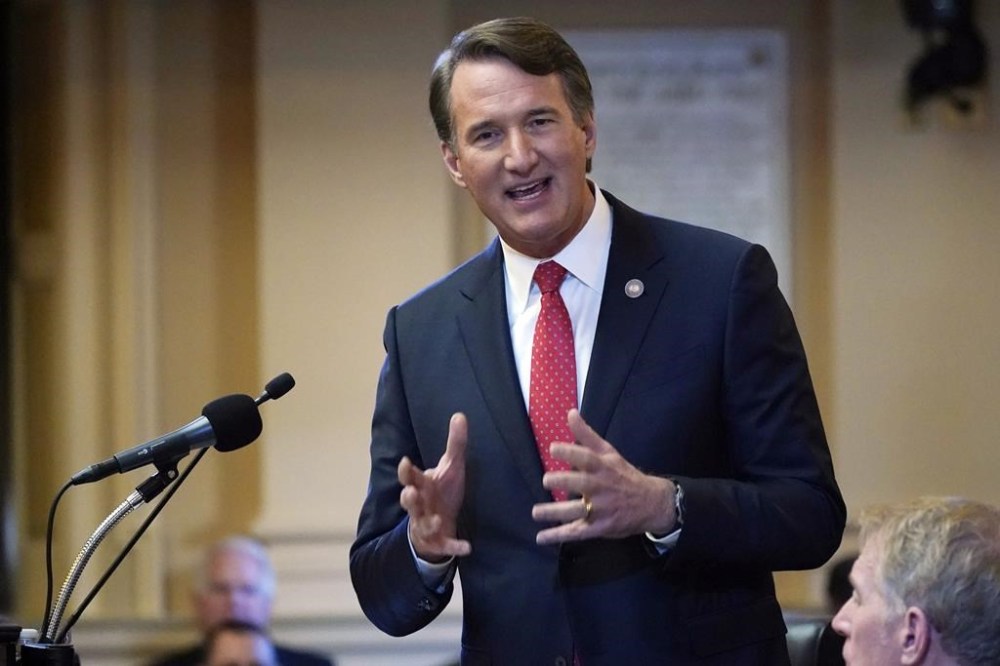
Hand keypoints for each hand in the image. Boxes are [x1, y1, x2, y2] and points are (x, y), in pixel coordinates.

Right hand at [398, 412, 471, 561]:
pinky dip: (455, 547)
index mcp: (422, 485)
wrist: (441, 524)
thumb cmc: (442, 492)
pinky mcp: (439, 542)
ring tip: (436, 520)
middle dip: (409, 498)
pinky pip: (446, 545)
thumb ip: (455, 444)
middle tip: (410, 493)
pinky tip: (467, 547)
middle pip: (409, 502)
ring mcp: (427, 524)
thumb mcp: (451, 467)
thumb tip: (460, 414)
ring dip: (428, 523)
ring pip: (422, 524)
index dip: (406, 471)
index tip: (405, 462)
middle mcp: (421, 505)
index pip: (410, 477)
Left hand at [532, 409, 677, 544]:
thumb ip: (587, 435)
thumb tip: (570, 413)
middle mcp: (601, 488)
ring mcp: (600, 509)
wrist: (652, 503)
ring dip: (554, 512)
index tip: (553, 448)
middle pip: (580, 484)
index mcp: (603, 467)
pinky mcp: (599, 528)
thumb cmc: (624, 475)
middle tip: (546, 481)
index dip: (570, 452)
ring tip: (536, 512)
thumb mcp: (609, 452)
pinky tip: (541, 537)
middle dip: (562, 482)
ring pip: (575, 511)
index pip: (586, 457)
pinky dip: (558, 535)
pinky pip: (577, 532)